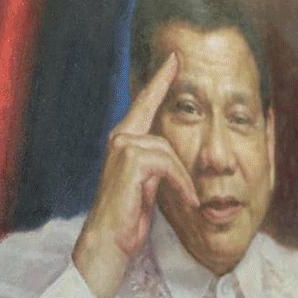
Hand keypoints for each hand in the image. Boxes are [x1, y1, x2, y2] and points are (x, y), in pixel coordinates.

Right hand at [72, 53, 197, 297]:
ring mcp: (123, 147)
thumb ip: (159, 163)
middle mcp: (121, 138)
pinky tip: (186, 201)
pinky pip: (168, 164)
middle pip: (161, 125)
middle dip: (171, 120)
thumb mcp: (150, 183)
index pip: (145, 104)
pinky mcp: (130, 160)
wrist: (111, 239)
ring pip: (169, 151)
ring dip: (182, 180)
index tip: (173, 58)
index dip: (160, 80)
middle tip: (181, 110)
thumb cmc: (130, 215)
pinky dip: (181, 184)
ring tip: (185, 201)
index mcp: (126, 141)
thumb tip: (176, 154)